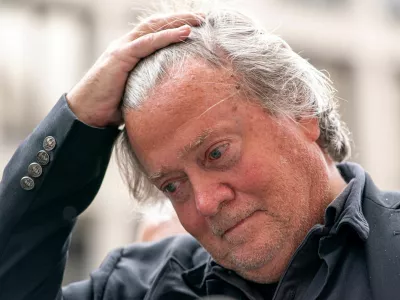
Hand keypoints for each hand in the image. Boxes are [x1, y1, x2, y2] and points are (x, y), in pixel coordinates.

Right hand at [66, 13, 203, 126]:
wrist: (86, 114)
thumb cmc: (110, 107)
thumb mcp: (135, 93)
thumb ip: (150, 88)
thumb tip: (172, 98)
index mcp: (130, 52)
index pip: (154, 33)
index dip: (173, 27)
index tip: (195, 27)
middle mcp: (125, 45)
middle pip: (156, 25)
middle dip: (180, 18)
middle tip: (202, 18)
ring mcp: (121, 48)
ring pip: (153, 27)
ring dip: (177, 21)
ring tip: (198, 20)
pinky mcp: (119, 57)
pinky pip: (147, 43)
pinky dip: (166, 36)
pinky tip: (184, 32)